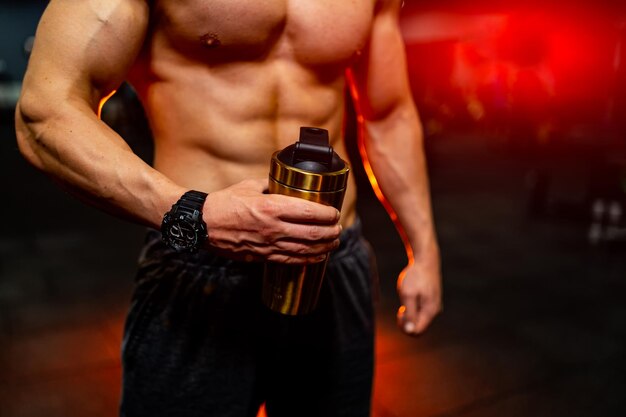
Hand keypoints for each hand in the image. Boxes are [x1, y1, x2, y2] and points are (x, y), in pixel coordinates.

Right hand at [203, 179, 341, 263]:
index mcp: (271, 207)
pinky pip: (292, 260)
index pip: (309, 212)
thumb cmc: (225, 202)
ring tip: (334, 242)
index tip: (335, 213)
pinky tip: (319, 256)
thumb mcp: (250, 186)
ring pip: (306, 250)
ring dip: (325, 247)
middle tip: (338, 228)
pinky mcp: (263, 257)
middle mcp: (273, 228)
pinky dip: (309, 259)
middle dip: (332, 232)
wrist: (201, 224)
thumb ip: (271, 184)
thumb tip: (287, 182)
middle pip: (313, 233)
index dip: (328, 214)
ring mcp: (269, 245)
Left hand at [396, 248, 441, 335]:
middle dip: (407, 321)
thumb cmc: (415, 276)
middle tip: (401, 307)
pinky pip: (422, 311)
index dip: (405, 327)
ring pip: (420, 319)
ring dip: (410, 313)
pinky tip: (411, 295)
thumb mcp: (408, 295)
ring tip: (407, 299)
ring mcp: (435, 305)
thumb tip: (410, 332)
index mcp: (430, 311)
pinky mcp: (432, 300)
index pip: (417, 332)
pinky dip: (414, 307)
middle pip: (419, 327)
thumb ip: (410, 314)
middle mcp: (435, 311)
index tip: (400, 312)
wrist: (426, 260)